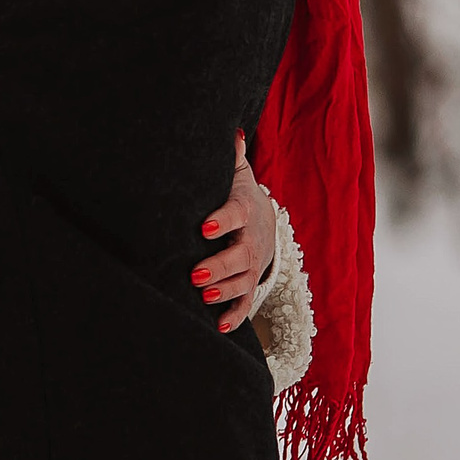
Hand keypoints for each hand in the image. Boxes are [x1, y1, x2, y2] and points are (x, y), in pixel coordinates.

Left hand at [193, 131, 277, 333]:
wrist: (264, 219)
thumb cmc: (239, 194)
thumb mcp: (236, 174)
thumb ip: (231, 157)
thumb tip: (231, 133)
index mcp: (243, 211)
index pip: (234, 214)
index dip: (222, 220)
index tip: (205, 226)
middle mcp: (251, 241)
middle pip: (240, 255)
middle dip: (219, 265)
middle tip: (195, 272)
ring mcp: (252, 265)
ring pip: (243, 281)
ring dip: (225, 291)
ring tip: (204, 296)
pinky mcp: (250, 283)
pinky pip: (245, 302)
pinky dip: (235, 316)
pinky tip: (219, 326)